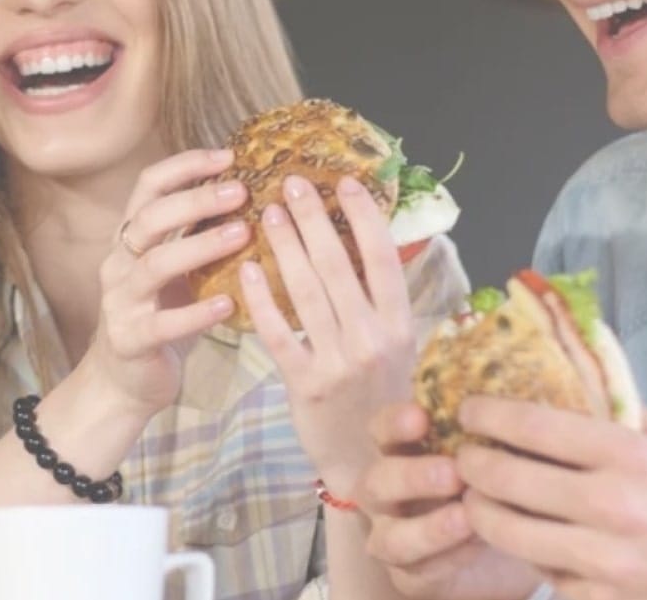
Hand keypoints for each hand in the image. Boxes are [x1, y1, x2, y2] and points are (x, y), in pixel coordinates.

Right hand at [83, 148, 249, 414]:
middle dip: (196, 199)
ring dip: (200, 246)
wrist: (124, 381)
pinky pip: (162, 324)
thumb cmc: (161, 316)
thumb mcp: (177, 270)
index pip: (148, 186)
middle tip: (241, 191)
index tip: (227, 156)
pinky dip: (197, 313)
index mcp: (130, 239)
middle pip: (150, 218)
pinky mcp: (130, 340)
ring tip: (244, 235)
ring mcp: (120, 301)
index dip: (184, 166)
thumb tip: (250, 194)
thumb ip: (197, 235)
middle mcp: (119, 262)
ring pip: (155, 264)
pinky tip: (230, 305)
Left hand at [239, 175, 413, 493]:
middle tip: (291, 181)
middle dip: (314, 219)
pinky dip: (261, 299)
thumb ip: (384, 301)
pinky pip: (279, 333)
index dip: (365, 217)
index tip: (345, 182)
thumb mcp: (398, 347)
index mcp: (400, 324)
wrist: (369, 464)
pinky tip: (245, 269)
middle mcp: (373, 338)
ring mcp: (339, 361)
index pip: (384, 259)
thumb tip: (371, 240)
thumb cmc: (381, 397)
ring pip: (307, 292)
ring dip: (286, 247)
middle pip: (340, 266)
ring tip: (268, 212)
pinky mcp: (305, 383)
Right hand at [360, 403, 544, 599]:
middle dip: (411, 476)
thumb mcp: (504, 447)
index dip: (394, 423)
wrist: (518, 537)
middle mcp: (389, 494)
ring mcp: (394, 537)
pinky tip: (479, 545)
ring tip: (467, 517)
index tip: (421, 415)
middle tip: (454, 472)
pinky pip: (415, 573)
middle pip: (376, 482)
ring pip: (389, 538)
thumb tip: (533, 383)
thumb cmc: (505, 479)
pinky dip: (446, 560)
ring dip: (426, 528)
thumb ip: (502, 422)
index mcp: (402, 452)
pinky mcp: (410, 576)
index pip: (380, 431)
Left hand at [456, 399, 646, 599]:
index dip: (485, 414)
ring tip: (479, 496)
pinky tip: (531, 540)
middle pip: (503, 478)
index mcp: (630, 456)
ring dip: (481, 510)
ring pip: (506, 531)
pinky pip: (541, 573)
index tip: (468, 410)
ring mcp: (604, 560)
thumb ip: (618, 412)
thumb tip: (567, 374)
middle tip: (465, 455)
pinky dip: (530, 555)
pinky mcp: (602, 598)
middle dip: (471, 463)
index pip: (531, 425)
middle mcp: (612, 506)